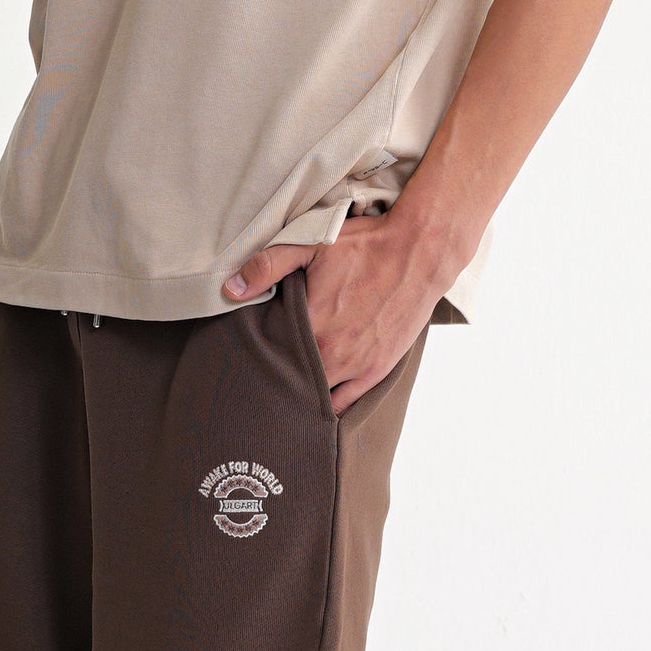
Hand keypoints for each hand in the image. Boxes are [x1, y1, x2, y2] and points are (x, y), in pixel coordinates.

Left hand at [223, 212, 446, 411]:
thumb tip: (230, 288)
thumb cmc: (366, 246)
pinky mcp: (376, 370)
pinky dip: (326, 405)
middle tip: (261, 375)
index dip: (257, 356)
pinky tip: (312, 403)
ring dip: (299, 393)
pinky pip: (344, 403)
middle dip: (275, 378)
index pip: (269, 355)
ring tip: (285, 387)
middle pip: (290, 380)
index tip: (248, 355)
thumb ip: (268, 266)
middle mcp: (332, 353)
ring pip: (314, 396)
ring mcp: (356, 366)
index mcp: (310, 325)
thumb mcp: (312, 245)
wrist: (420, 252)